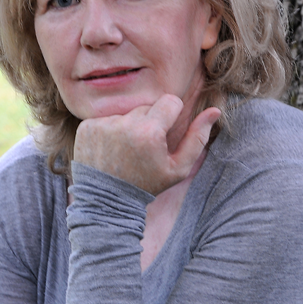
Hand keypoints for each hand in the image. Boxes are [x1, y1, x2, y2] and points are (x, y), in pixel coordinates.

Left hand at [73, 94, 220, 195]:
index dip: (171, 116)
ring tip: (126, 151)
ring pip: (126, 112)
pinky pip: (106, 117)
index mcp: (150, 132)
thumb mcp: (178, 168)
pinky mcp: (87, 127)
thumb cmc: (147, 184)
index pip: (170, 101)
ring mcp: (103, 125)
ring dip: (129, 126)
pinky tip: (110, 150)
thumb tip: (215, 110)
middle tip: (143, 149)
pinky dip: (109, 130)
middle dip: (149, 123)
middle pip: (147, 107)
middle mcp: (125, 124)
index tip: (164, 134)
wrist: (107, 202)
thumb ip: (198, 138)